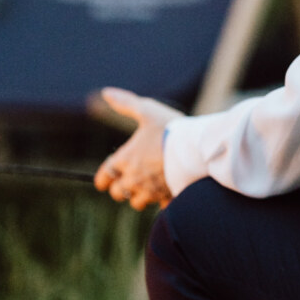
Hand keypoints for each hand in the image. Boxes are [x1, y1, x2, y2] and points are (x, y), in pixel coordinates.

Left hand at [94, 88, 183, 209]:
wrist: (196, 150)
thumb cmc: (170, 129)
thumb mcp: (147, 110)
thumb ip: (125, 103)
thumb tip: (105, 92)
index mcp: (125, 160)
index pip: (103, 177)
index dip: (103, 179)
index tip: (104, 181)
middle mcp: (133, 179)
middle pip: (118, 193)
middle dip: (122, 188)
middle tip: (130, 181)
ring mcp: (151, 191)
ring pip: (137, 203)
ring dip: (140, 196)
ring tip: (149, 187)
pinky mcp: (167, 198)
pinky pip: (160, 206)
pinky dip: (162, 201)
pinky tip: (168, 192)